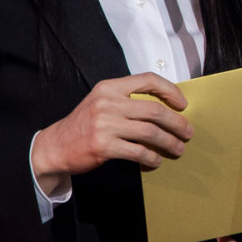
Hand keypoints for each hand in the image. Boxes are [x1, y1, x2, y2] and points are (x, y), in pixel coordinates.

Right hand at [31, 73, 192, 192]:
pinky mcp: (103, 146)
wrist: (55, 146)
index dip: (170, 90)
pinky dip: (152, 157)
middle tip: (187, 132)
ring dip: (169, 142)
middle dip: (176, 122)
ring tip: (178, 149)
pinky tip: (156, 161)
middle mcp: (107, 103)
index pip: (147, 80)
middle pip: (154, 110)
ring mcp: (104, 124)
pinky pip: (138, 151)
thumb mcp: (101, 103)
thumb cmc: (83, 125)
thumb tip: (164, 108)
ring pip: (150, 132)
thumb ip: (126, 101)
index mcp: (109, 87)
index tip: (182, 104)